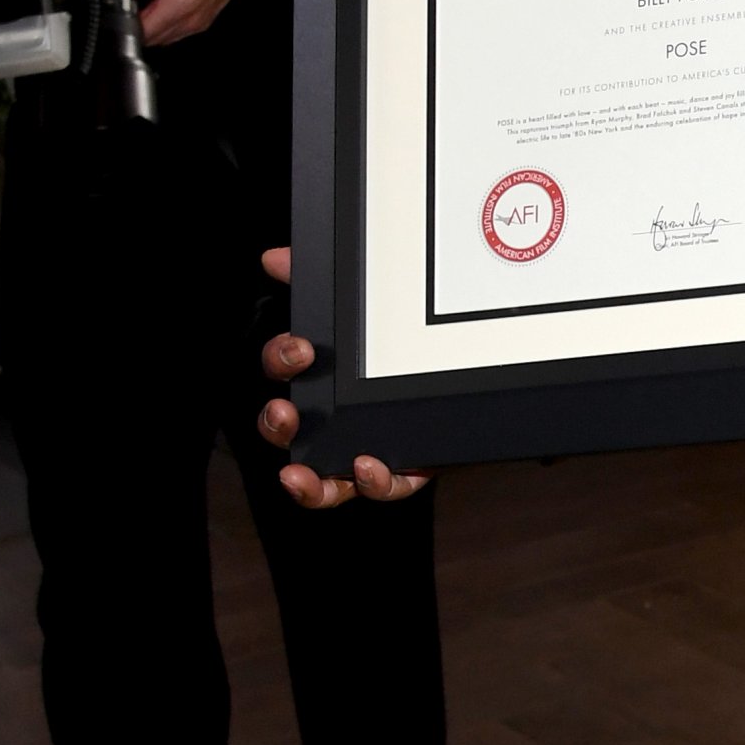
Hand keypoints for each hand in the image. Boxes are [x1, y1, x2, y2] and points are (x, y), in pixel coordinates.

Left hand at [109, 0, 259, 44]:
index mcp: (177, 6)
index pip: (141, 32)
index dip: (122, 20)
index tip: (115, 2)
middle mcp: (190, 20)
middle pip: (152, 37)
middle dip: (136, 19)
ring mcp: (199, 19)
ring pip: (166, 33)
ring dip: (152, 19)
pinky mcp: (205, 14)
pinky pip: (178, 25)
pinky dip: (166, 14)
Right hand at [255, 247, 432, 505]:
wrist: (469, 377)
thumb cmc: (402, 347)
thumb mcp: (367, 310)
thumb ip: (321, 281)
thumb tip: (277, 257)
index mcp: (320, 378)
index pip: (282, 369)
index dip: (280, 360)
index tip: (298, 350)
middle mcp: (333, 421)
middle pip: (287, 431)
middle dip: (276, 424)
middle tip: (283, 412)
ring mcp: (363, 449)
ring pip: (323, 479)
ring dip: (307, 481)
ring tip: (299, 474)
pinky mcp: (403, 471)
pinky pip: (382, 488)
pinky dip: (371, 483)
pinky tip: (368, 467)